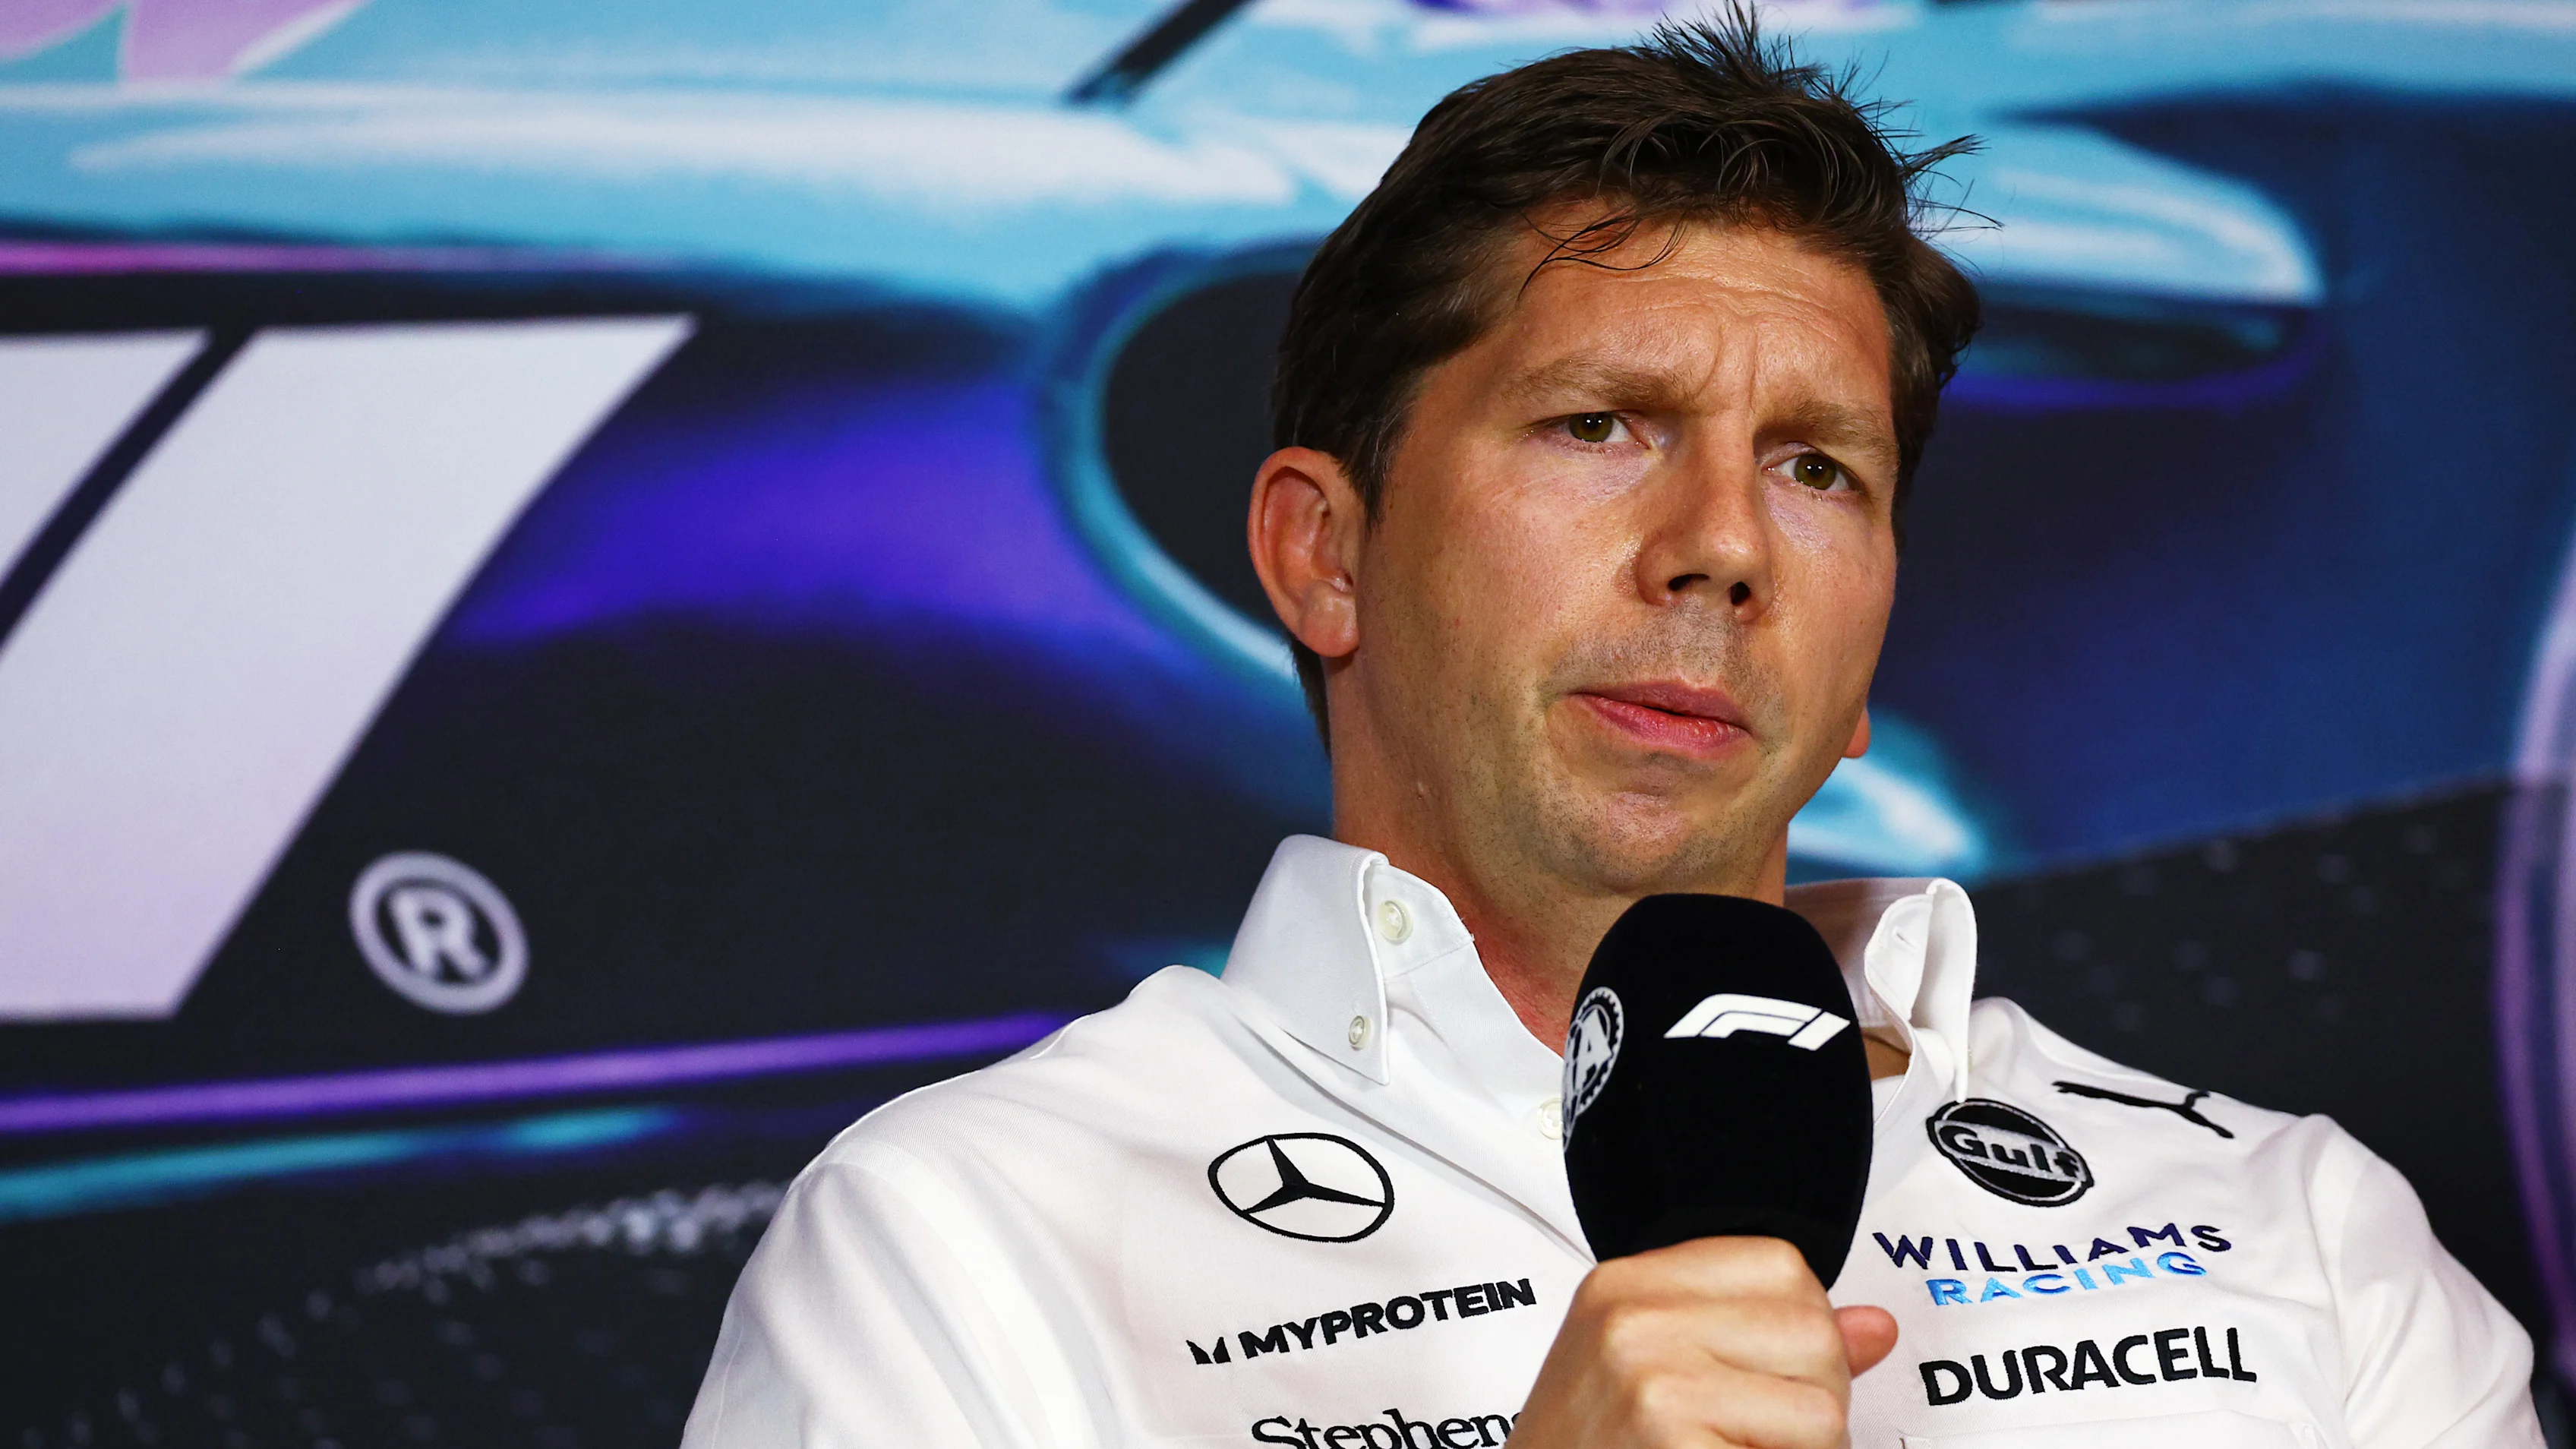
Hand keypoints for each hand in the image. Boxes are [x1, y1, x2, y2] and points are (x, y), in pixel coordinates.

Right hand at [1507, 1237, 1897, 1448]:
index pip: (1782, 1265)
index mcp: (1626, 1285)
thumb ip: (1757, 1333)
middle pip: (1815, 1335)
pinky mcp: (1676, 1444)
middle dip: (1811, 1400)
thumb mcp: (1645, 1368)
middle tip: (1750, 1435)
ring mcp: (1655, 1384)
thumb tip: (1874, 1326)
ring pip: (1823, 1411)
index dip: (1799, 1330)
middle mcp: (1635, 1323)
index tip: (1767, 1375)